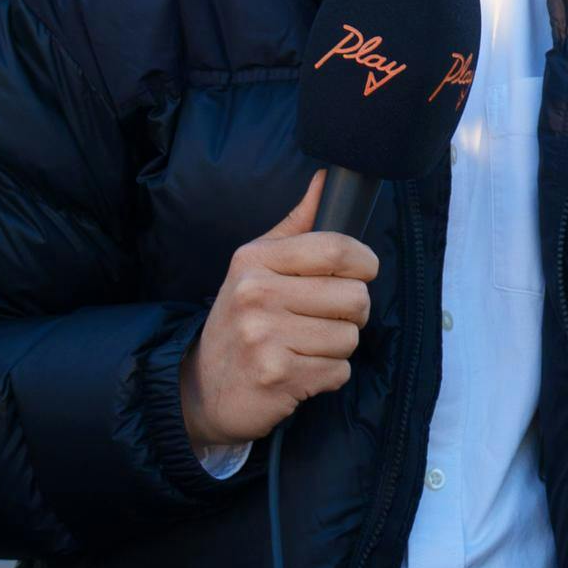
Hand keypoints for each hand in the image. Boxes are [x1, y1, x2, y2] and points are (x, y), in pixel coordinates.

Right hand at [178, 172, 378, 450]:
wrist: (202, 388)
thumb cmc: (242, 320)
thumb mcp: (258, 266)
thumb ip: (297, 226)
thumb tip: (324, 179)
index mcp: (255, 260)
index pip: (338, 249)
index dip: (364, 264)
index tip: (359, 274)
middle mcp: (255, 293)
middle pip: (355, 297)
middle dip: (352, 314)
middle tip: (323, 320)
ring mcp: (263, 336)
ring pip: (350, 337)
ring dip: (337, 348)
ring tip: (303, 347)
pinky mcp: (276, 376)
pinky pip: (339, 371)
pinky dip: (327, 376)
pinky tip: (298, 372)